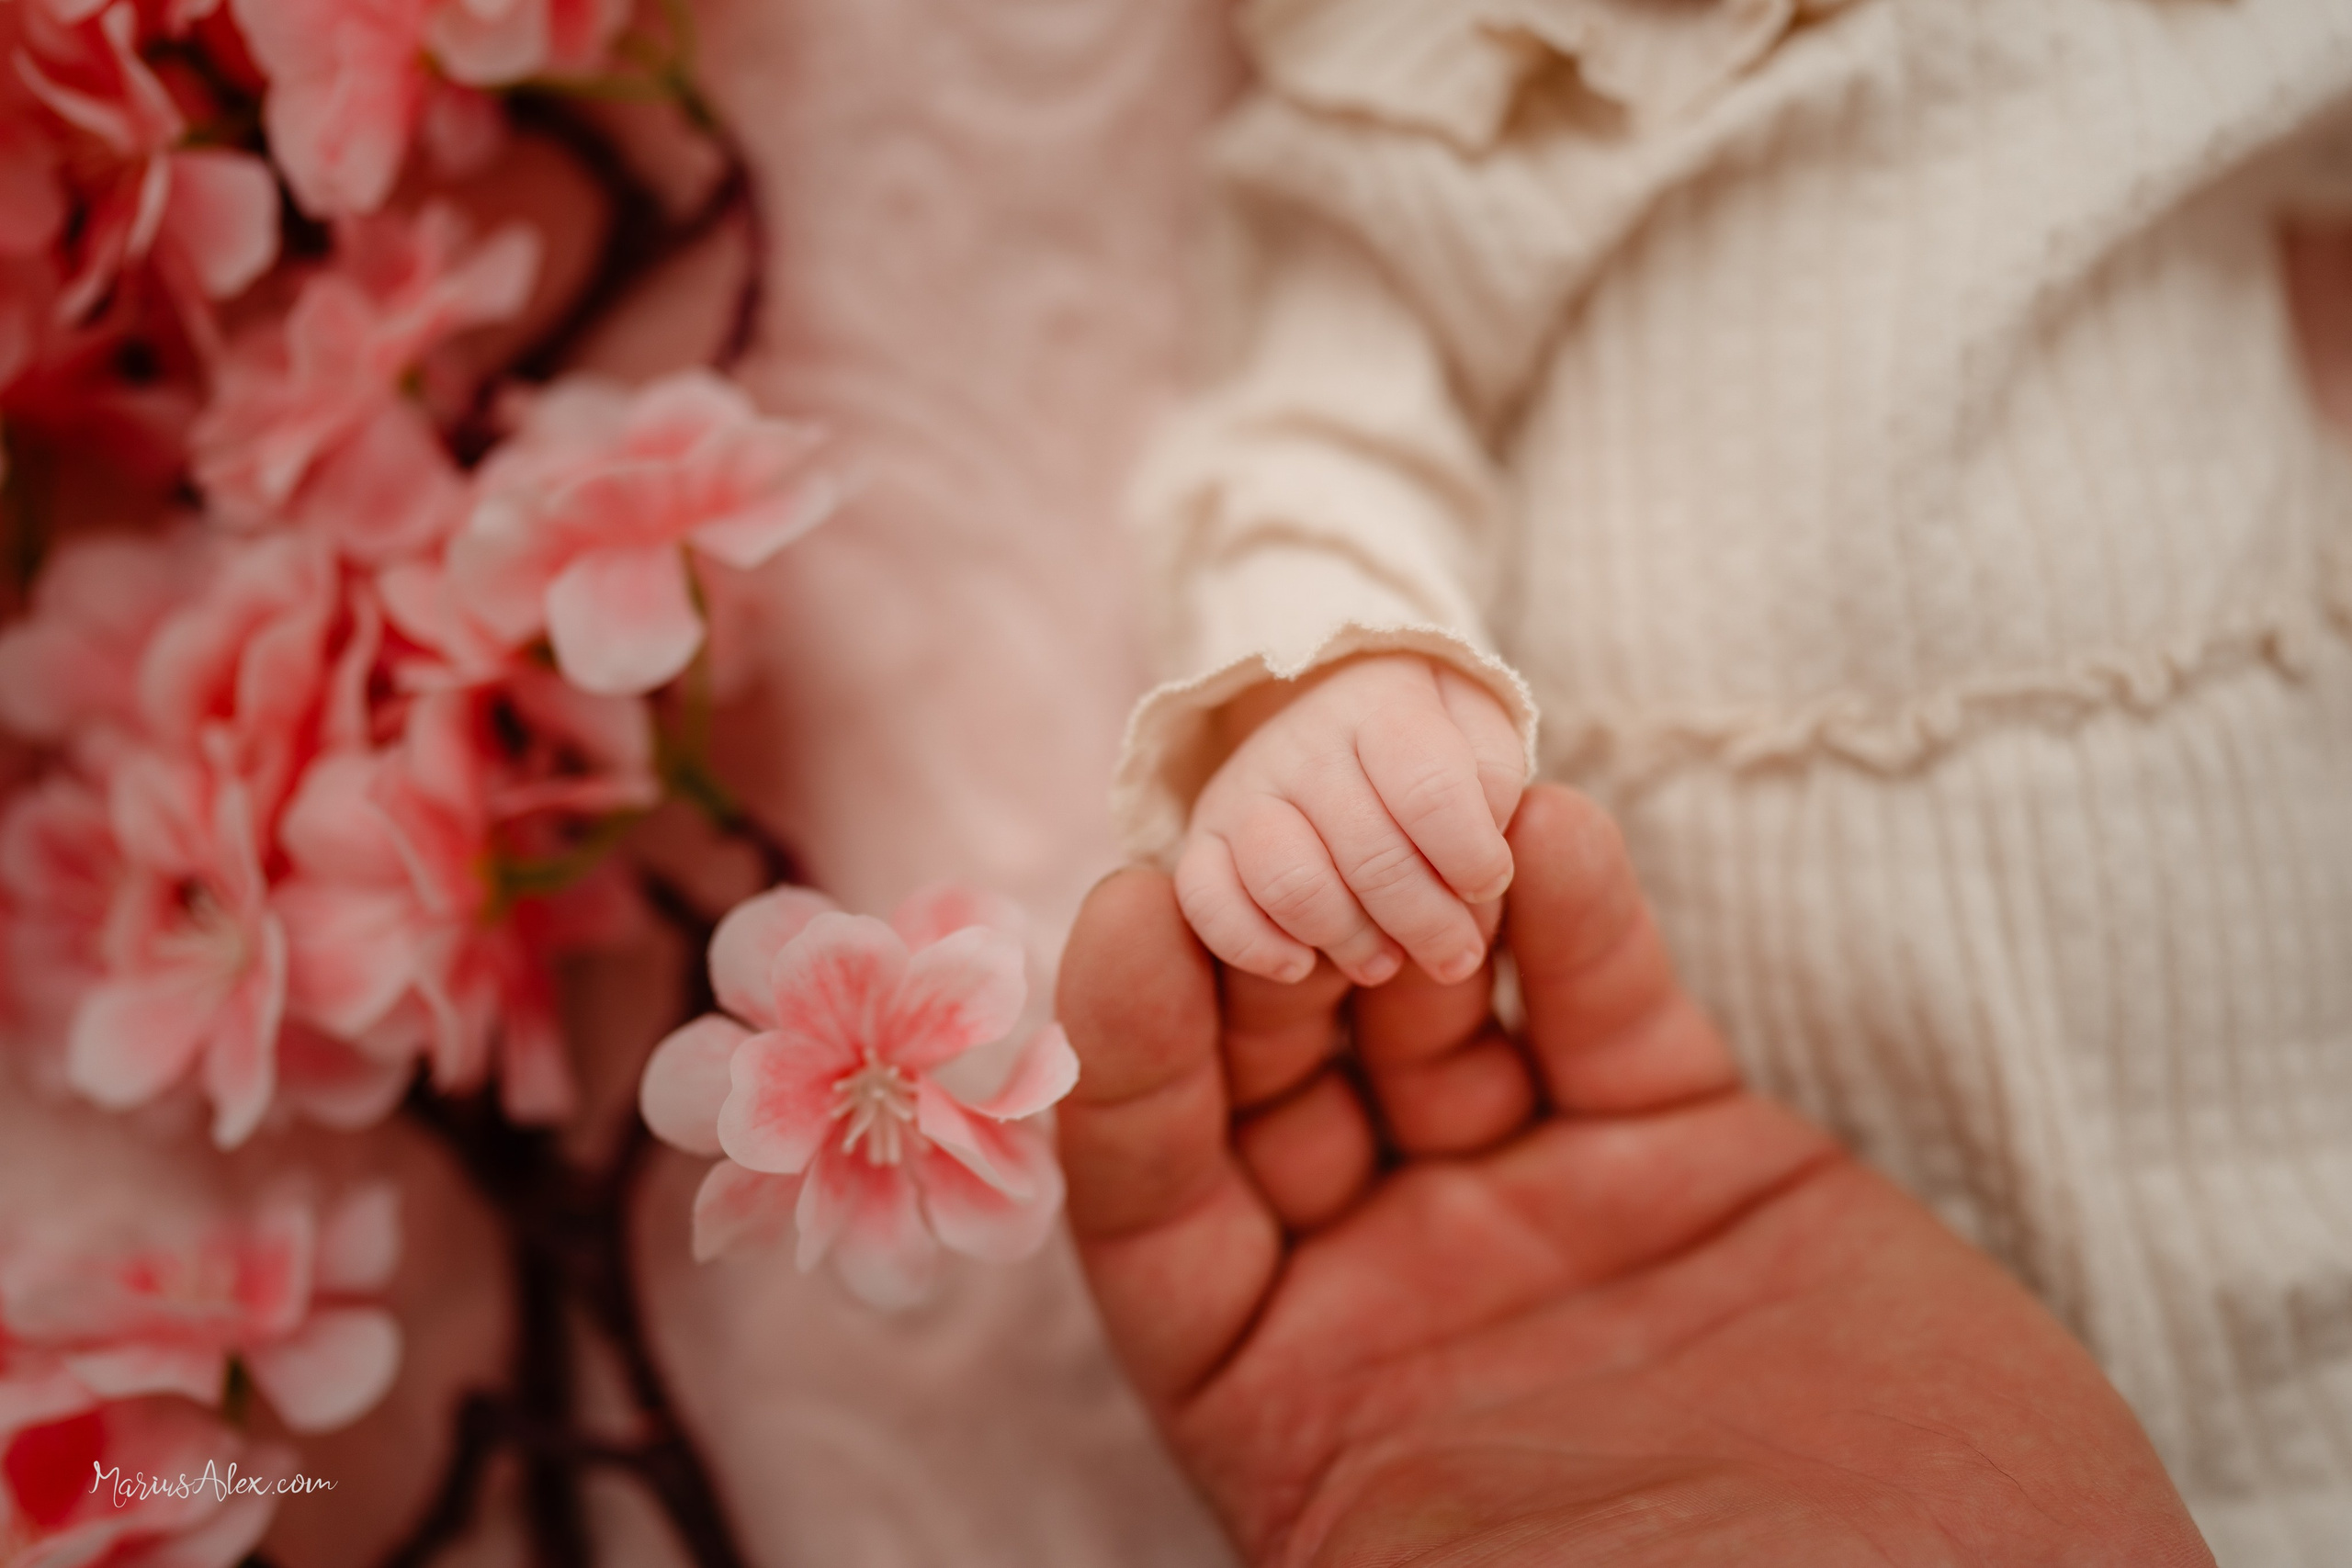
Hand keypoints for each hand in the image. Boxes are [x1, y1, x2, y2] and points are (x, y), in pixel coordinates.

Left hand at [1059, 785, 2212, 1567]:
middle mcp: (1400, 1285)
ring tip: (1401, 797)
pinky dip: (1570, 916)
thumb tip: (1251, 1457)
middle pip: (1275, 1076)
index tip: (1131, 911)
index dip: (1129, 1057)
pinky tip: (1547, 832)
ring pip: (1429, 1011)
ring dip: (1401, 896)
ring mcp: (1544, 1204)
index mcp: (1298, 1405)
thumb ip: (1345, 1502)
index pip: (1158, 1203)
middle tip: (1268, 819)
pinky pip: (1601, 1007)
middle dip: (1257, 943)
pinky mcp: (1692, 1152)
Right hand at [1175, 653, 1523, 990]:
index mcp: (1382, 702)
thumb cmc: (1425, 744)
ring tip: (1386, 960)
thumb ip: (1493, 785)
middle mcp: (1302, 741)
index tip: (1487, 883)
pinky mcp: (1202, 840)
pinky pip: (1206, 900)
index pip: (1430, 788)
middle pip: (1370, 853)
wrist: (1330, 715)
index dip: (1470, 854)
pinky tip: (1301, 965)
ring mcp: (1244, 790)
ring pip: (1291, 884)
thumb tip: (1478, 864)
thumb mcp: (1479, 734)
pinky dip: (1253, 945)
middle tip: (1455, 954)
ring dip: (1350, 938)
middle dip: (1426, 921)